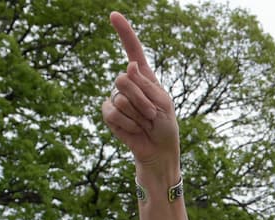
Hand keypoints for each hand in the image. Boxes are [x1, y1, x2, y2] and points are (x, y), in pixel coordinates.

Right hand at [103, 12, 179, 168]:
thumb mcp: (163, 103)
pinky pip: (112, 112)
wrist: (158, 150)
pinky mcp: (109, 113)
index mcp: (144, 77)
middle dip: (141, 99)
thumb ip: (146, 84)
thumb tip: (129, 66)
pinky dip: (127, 123)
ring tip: (145, 123)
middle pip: (124, 78)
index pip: (133, 50)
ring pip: (120, 97)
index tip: (114, 15)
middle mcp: (128, 84)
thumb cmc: (165, 126)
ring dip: (137, 114)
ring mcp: (116, 97)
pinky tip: (134, 130)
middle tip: (152, 114)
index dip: (124, 33)